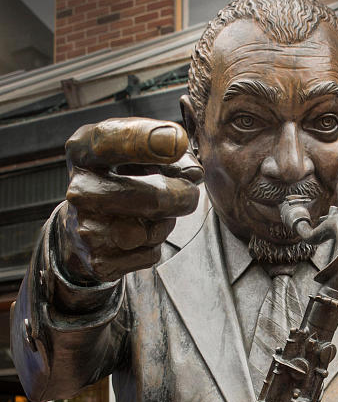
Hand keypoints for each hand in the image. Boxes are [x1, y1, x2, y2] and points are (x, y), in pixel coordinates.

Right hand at [59, 117, 202, 282]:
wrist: (83, 227)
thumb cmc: (117, 181)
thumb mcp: (133, 156)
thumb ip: (167, 155)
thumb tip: (194, 174)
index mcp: (82, 153)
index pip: (108, 142)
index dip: (144, 139)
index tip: (177, 140)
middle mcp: (79, 191)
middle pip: (151, 198)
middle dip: (182, 195)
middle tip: (190, 191)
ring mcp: (86, 230)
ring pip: (153, 231)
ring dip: (165, 223)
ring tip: (149, 215)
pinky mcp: (99, 261)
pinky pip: (150, 254)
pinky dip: (154, 245)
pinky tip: (138, 236)